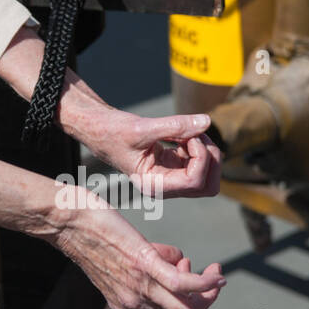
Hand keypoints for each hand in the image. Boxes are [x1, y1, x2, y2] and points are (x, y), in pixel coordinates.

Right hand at [0, 25, 221, 199]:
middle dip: (210, 159)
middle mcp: (163, 186)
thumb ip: (175, 125)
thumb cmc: (112, 131)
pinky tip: (182, 133)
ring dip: (206, 151)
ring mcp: (169, 178)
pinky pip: (198, 162)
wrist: (98, 128)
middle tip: (196, 135)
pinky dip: (198, 145)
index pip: (194, 181)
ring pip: (207, 175)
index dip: (201, 158)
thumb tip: (206, 122)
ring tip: (188, 130)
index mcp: (153, 185)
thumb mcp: (142, 127)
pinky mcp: (171, 166)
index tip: (190, 136)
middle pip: (207, 186)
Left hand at [54, 192, 225, 308]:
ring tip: (214, 271)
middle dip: (204, 298)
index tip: (185, 267)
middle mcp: (132, 302)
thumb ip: (145, 265)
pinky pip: (184, 283)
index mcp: (124, 303)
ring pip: (188, 306)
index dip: (184, 295)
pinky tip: (216, 273)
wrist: (66, 220)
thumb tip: (175, 258)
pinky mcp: (144, 265)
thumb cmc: (89, 231)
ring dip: (209, 291)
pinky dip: (206, 282)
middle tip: (210, 275)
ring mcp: (139, 285)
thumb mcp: (118, 259)